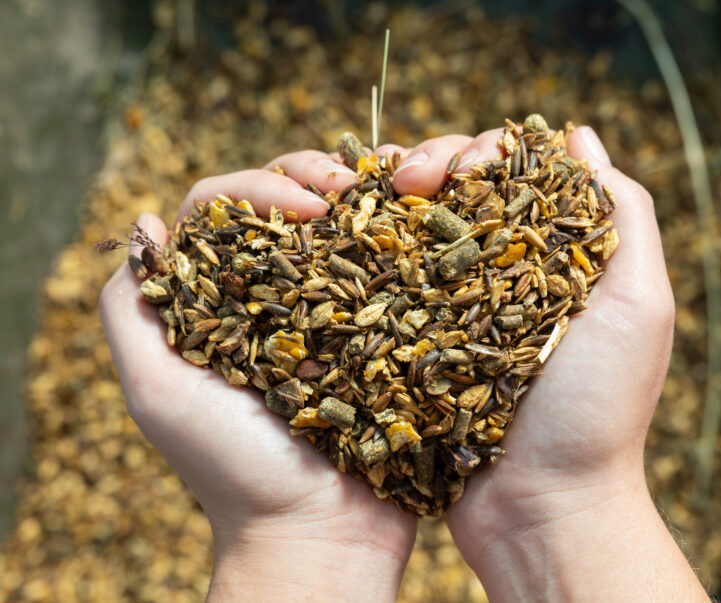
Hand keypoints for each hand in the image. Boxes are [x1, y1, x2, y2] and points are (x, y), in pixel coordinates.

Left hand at [100, 160, 415, 601]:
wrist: (322, 531)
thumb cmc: (234, 469)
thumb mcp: (157, 392)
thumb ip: (131, 311)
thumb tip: (147, 224)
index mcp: (216, 299)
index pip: (223, 212)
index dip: (257, 190)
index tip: (304, 207)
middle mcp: (272, 295)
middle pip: (284, 205)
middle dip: (311, 177)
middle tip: (344, 188)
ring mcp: (330, 309)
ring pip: (338, 225)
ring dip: (359, 195)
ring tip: (391, 187)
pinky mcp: (378, 328)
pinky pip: (386, 266)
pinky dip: (398, 233)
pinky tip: (418, 219)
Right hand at [363, 125, 705, 600]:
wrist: (540, 507)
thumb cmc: (597, 411)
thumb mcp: (639, 306)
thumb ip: (624, 215)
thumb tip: (578, 136)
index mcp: (548, 257)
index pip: (508, 175)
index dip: (477, 151)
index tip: (452, 165)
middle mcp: (497, 276)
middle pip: (452, 195)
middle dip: (424, 167)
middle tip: (399, 178)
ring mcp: (450, 310)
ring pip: (412, 233)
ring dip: (386, 206)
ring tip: (360, 197)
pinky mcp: (414, 344)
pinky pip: (385, 290)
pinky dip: (365, 260)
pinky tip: (343, 240)